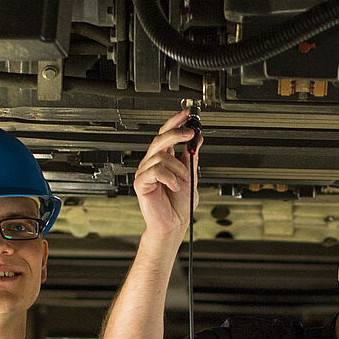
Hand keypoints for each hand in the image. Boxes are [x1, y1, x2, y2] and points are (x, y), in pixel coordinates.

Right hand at [134, 109, 201, 237]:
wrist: (175, 224)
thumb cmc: (180, 204)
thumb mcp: (191, 176)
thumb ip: (191, 157)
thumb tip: (197, 139)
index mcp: (163, 159)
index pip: (166, 134)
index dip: (175, 122)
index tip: (187, 115)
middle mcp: (152, 163)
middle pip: (160, 139)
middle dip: (176, 134)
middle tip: (189, 134)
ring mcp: (145, 172)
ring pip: (161, 156)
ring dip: (178, 168)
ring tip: (183, 181)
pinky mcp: (140, 183)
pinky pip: (156, 171)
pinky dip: (170, 178)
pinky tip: (174, 186)